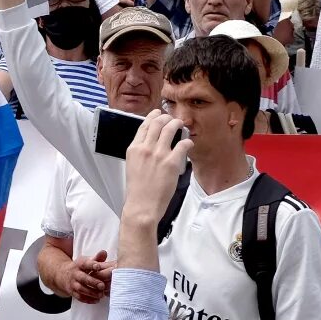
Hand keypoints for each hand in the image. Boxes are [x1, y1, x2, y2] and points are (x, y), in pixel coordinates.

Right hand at [62, 250, 112, 302]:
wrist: (62, 274)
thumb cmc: (79, 268)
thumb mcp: (86, 261)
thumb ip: (96, 258)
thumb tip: (104, 252)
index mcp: (79, 264)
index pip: (85, 264)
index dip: (91, 265)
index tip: (98, 266)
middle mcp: (75, 273)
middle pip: (83, 278)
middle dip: (93, 282)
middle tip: (102, 285)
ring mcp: (73, 283)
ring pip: (81, 289)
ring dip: (91, 292)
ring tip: (101, 295)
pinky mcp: (72, 292)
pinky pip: (79, 297)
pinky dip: (87, 300)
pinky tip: (96, 300)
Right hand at [122, 110, 192, 224]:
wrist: (142, 205)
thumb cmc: (137, 190)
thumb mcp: (132, 165)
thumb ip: (139, 152)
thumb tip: (149, 144)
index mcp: (133, 148)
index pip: (144, 126)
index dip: (152, 117)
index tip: (158, 114)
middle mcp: (145, 148)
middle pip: (157, 124)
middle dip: (166, 118)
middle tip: (172, 118)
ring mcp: (159, 154)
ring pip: (170, 129)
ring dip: (177, 124)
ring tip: (181, 124)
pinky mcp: (172, 163)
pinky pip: (182, 145)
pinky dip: (187, 141)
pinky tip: (188, 143)